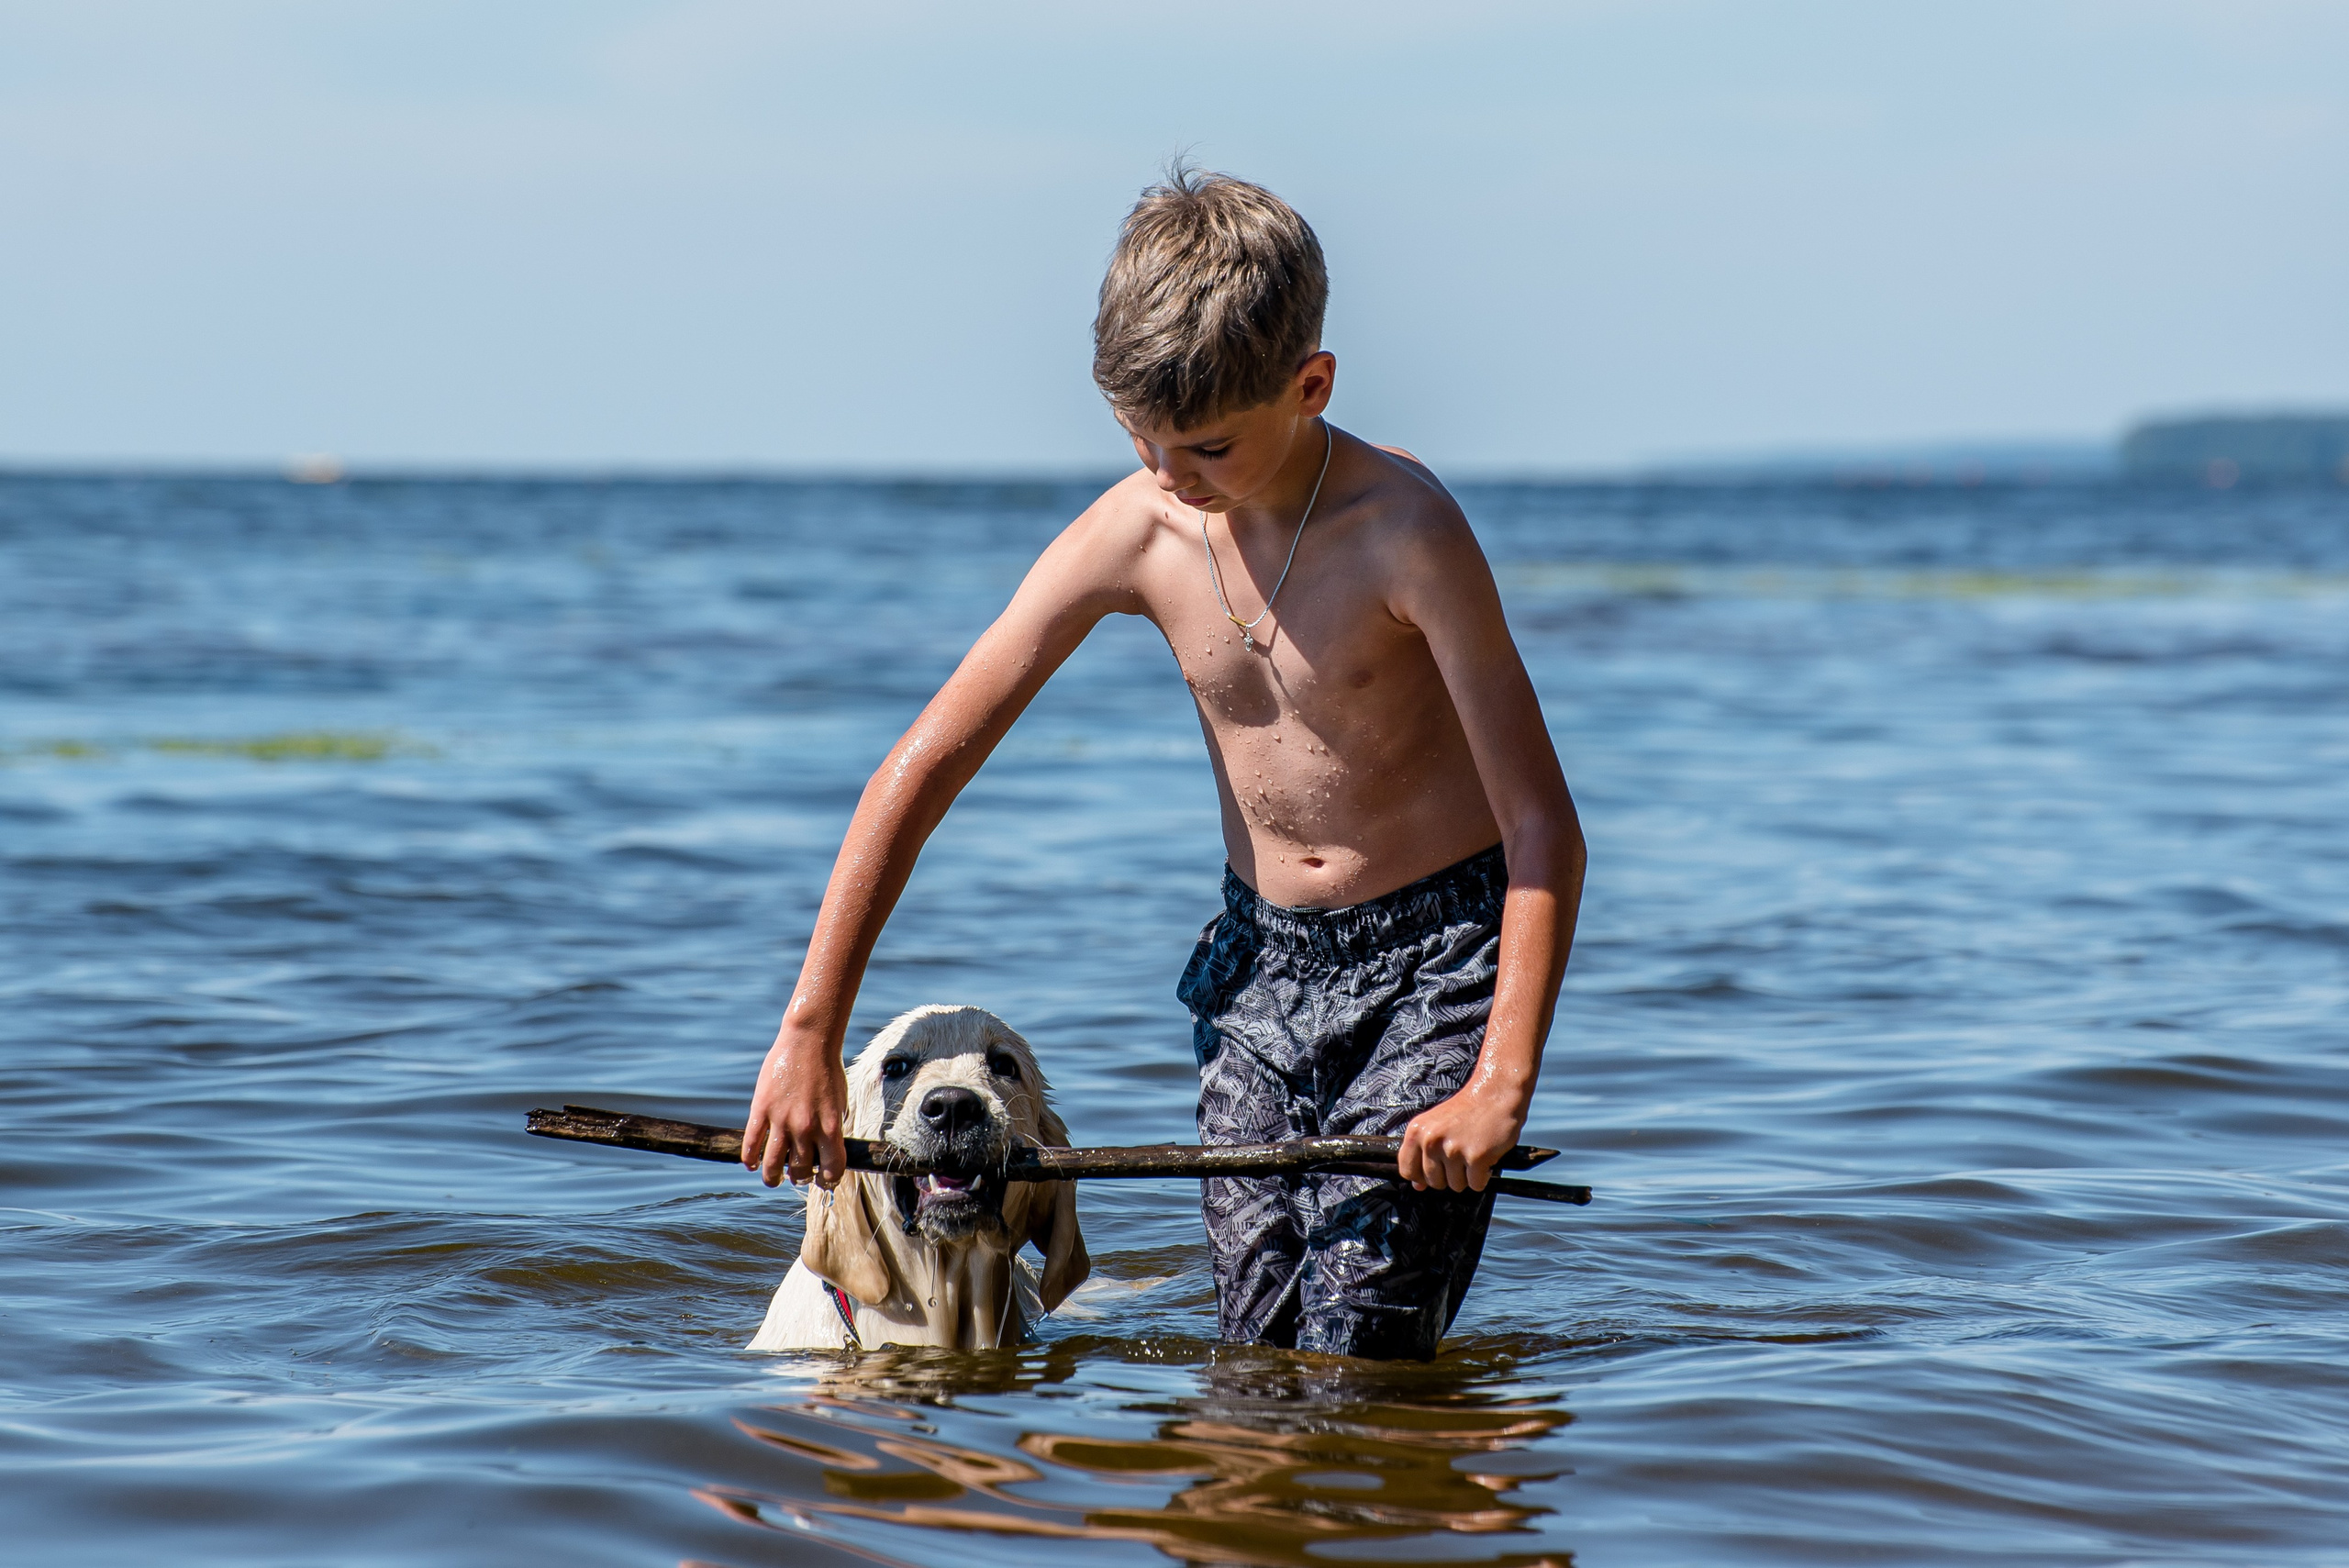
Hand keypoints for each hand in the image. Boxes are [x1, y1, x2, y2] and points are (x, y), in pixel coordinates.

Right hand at [742, 1022, 846, 1188]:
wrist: (810, 1041)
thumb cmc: (828, 1070)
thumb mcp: (839, 1102)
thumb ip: (833, 1128)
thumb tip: (828, 1151)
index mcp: (830, 1127)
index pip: (832, 1170)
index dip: (828, 1181)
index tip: (823, 1180)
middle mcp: (806, 1128)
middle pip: (799, 1171)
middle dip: (799, 1177)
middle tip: (796, 1174)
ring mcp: (782, 1120)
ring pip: (772, 1165)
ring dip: (773, 1178)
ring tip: (773, 1179)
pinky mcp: (761, 1109)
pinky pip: (751, 1144)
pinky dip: (749, 1159)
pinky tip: (751, 1164)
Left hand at [1398, 1083, 1527, 1192]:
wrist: (1495, 1093)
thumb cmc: (1467, 1109)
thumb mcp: (1435, 1125)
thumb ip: (1422, 1153)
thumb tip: (1417, 1185)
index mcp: (1417, 1131)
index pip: (1407, 1170)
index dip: (1421, 1176)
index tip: (1434, 1170)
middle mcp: (1431, 1141)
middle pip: (1433, 1182)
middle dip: (1449, 1175)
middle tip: (1460, 1155)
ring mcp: (1453, 1150)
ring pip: (1456, 1185)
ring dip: (1467, 1175)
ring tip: (1472, 1152)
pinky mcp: (1476, 1157)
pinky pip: (1476, 1185)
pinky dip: (1483, 1176)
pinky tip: (1484, 1157)